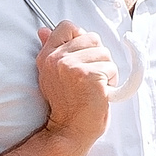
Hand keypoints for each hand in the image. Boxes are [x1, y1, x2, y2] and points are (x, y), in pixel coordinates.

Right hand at [33, 21, 115, 147]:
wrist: (70, 130)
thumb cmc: (67, 104)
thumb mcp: (51, 74)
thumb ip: (50, 49)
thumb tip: (43, 29)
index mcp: (47, 56)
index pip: (67, 26)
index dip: (80, 37)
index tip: (81, 57)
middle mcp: (57, 59)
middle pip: (92, 38)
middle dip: (98, 57)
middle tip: (89, 77)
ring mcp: (72, 66)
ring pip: (105, 53)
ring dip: (106, 70)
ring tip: (95, 86)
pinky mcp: (88, 75)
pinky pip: (111, 67)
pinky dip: (111, 81)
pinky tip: (100, 92)